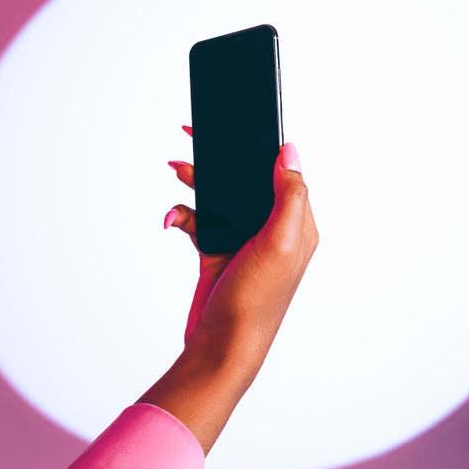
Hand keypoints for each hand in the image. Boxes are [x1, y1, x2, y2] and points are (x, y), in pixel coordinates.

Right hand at [138, 128, 318, 454]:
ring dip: (196, 182)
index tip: (238, 121)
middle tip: (194, 136)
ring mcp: (243, 240)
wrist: (222, 347)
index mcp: (296, 222)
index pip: (281, 170)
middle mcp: (272, 229)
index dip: (260, 143)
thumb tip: (290, 151)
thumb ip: (289, 195)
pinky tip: (172, 221)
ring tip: (177, 170)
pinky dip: (183, 216)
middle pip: (245, 179)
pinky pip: (198, 221)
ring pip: (219, 196)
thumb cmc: (257, 302)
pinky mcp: (218, 251)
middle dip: (219, 158)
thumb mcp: (282, 243)